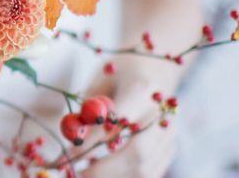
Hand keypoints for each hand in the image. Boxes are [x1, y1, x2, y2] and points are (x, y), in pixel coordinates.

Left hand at [80, 58, 178, 177]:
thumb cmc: (118, 75)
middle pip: (138, 152)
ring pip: (145, 169)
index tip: (69, 155)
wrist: (155, 71)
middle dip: (105, 169)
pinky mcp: (170, 150)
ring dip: (113, 176)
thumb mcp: (98, 82)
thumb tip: (71, 141)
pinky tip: (105, 172)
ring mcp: (169, 135)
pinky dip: (125, 176)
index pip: (116, 121)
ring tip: (86, 174)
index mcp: (140, 89)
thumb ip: (86, 110)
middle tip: (78, 174)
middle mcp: (160, 115)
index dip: (92, 141)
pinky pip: (149, 173)